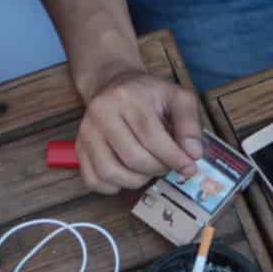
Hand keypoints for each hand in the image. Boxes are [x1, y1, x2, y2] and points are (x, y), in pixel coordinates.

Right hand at [75, 67, 205, 193]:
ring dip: (137, 181)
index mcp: (127, 97)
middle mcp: (101, 113)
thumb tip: (193, 155)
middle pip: (133, 158)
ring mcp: (86, 132)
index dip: (174, 158)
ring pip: (111, 173)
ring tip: (149, 170)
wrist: (113, 84)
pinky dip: (113, 187)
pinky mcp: (79, 148)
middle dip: (158, 169)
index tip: (189, 168)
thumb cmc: (149, 94)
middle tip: (167, 165)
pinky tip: (128, 175)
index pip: (152, 137)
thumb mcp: (177, 97)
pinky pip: (93, 180)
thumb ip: (189, 125)